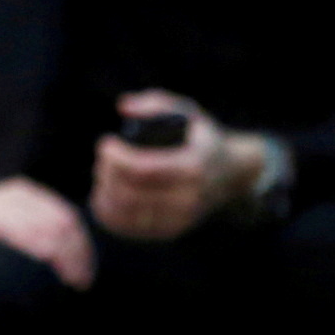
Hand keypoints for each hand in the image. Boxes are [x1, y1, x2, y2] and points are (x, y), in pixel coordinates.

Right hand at [0, 177, 94, 288]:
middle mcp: (16, 193)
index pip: (68, 217)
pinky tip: (44, 259)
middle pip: (63, 221)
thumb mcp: (4, 226)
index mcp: (25, 193)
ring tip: (69, 280)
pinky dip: (35, 242)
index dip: (82, 247)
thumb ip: (30, 232)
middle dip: (79, 254)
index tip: (86, 275)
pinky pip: (16, 227)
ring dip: (64, 253)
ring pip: (46, 224)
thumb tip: (60, 259)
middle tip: (81, 283)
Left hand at [90, 91, 263, 242]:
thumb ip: (154, 103)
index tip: (106, 143)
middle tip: (104, 156)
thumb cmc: (199, 138)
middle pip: (130, 193)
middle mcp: (187, 198)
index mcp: (192, 167)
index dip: (116, 157)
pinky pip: (130, 228)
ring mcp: (179, 219)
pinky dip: (110, 213)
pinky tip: (103, 194)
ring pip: (127, 213)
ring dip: (105, 191)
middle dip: (108, 173)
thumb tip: (123, 107)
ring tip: (103, 173)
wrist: (230, 174)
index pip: (143, 170)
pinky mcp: (170, 231)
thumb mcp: (186, 111)